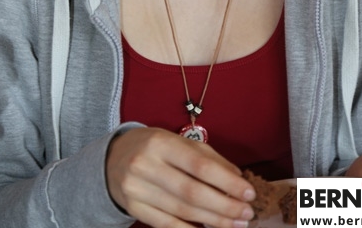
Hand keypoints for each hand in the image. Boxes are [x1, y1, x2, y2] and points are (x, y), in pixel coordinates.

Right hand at [105, 127, 255, 227]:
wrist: (113, 158)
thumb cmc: (154, 147)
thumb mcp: (177, 141)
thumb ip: (207, 156)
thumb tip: (236, 176)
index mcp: (161, 142)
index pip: (199, 165)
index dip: (226, 181)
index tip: (248, 192)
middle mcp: (146, 165)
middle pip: (192, 191)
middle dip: (224, 206)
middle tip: (246, 214)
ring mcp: (137, 189)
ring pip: (182, 210)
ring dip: (213, 220)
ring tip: (235, 224)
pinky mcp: (133, 209)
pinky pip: (167, 224)